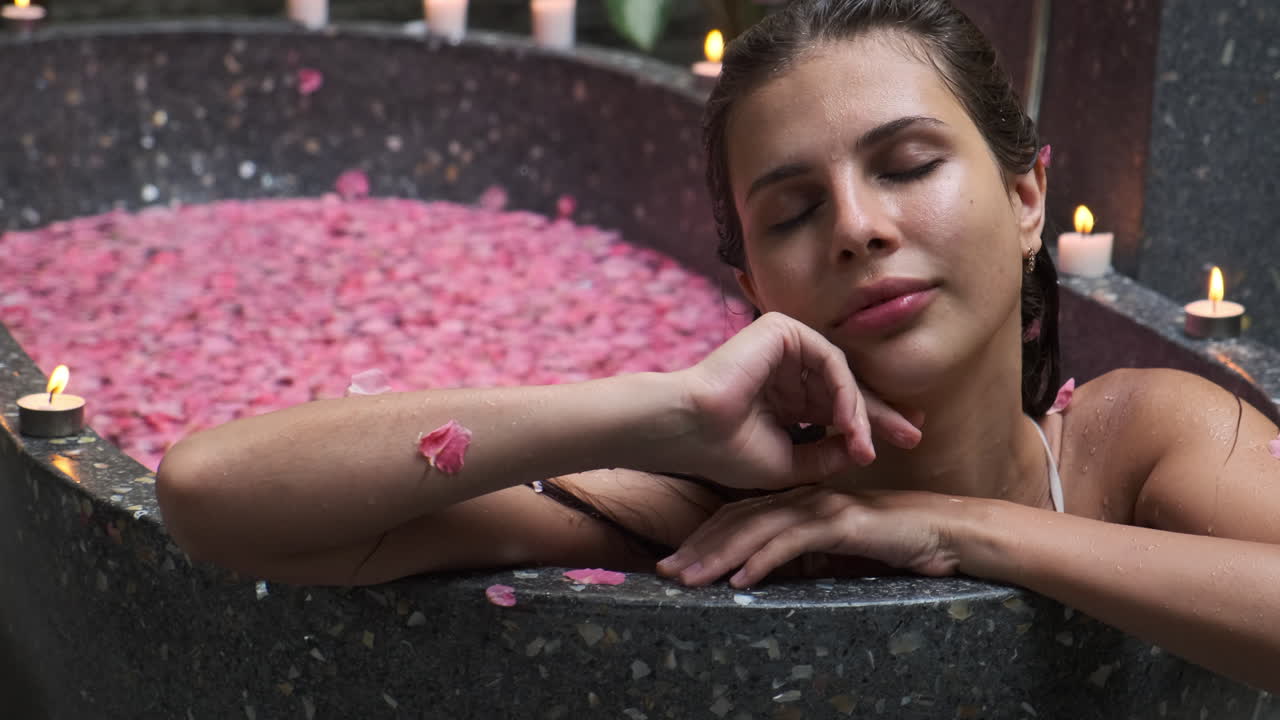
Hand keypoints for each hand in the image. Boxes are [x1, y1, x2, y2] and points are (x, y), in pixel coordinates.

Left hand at [655, 486, 965, 587]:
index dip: (705, 537)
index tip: (676, 561)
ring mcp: (821, 508)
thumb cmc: (896, 540)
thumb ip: (806, 550)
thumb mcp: (839, 546)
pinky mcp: (841, 523)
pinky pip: (793, 542)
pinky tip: (740, 579)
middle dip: (698, 547)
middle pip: (738, 521)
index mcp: (799, 502)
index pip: (740, 516)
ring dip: (719, 556)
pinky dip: (762, 560)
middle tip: (665, 572)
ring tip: (689, 579)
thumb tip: (768, 570)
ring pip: (757, 530)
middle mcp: (804, 499)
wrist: (946, 532)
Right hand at [669, 312, 923, 489]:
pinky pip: (829, 359)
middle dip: (881, 413)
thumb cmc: (726, 451)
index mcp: (784, 398)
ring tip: (868, 444)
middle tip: (914, 432)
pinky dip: (844, 391)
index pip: (836, 407)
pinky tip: (849, 422)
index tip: (906, 441)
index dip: (870, 425)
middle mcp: (786, 369)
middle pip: (846, 388)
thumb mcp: (790, 464)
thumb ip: (827, 455)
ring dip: (860, 411)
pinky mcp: (782, 330)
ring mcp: (784, 347)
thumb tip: (863, 450)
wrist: (691, 430)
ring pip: (842, 376)